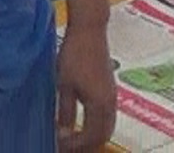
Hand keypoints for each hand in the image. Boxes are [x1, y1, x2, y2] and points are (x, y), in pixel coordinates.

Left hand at [57, 24, 116, 148]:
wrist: (89, 32)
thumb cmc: (74, 55)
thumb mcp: (64, 84)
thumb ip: (65, 110)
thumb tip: (63, 131)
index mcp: (100, 104)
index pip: (92, 136)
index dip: (76, 146)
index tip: (60, 146)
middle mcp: (110, 104)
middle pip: (103, 136)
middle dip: (86, 145)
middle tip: (67, 147)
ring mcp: (112, 97)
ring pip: (107, 127)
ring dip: (92, 137)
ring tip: (73, 140)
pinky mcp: (110, 90)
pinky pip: (107, 117)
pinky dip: (96, 126)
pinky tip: (81, 125)